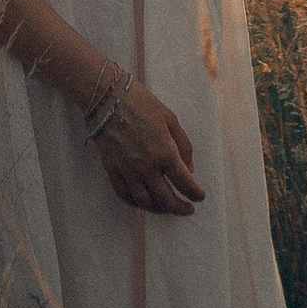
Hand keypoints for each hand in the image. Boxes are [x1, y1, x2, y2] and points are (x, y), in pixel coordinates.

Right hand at [91, 79, 203, 215]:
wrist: (107, 98)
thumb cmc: (141, 103)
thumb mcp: (170, 119)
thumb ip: (183, 145)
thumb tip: (189, 168)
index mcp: (165, 152)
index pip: (184, 182)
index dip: (195, 193)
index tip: (200, 197)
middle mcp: (147, 167)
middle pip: (166, 198)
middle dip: (179, 208)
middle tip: (187, 210)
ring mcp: (128, 171)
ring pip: (145, 202)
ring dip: (159, 209)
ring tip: (167, 208)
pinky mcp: (112, 170)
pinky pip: (124, 195)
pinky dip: (135, 203)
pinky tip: (143, 202)